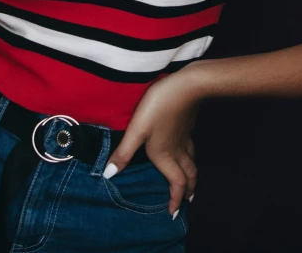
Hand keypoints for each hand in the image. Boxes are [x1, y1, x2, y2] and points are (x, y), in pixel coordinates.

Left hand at [102, 68, 201, 216]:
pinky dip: (190, 156)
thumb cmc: (159, 108)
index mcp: (165, 155)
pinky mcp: (188, 124)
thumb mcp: (137, 130)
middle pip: (189, 175)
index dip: (176, 200)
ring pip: (192, 162)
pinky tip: (184, 148)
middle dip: (189, 190)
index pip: (176, 183)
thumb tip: (108, 175)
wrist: (186, 86)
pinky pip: (191, 148)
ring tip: (189, 180)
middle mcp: (178, 149)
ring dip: (191, 175)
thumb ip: (124, 152)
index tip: (174, 213)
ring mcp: (186, 136)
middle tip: (188, 201)